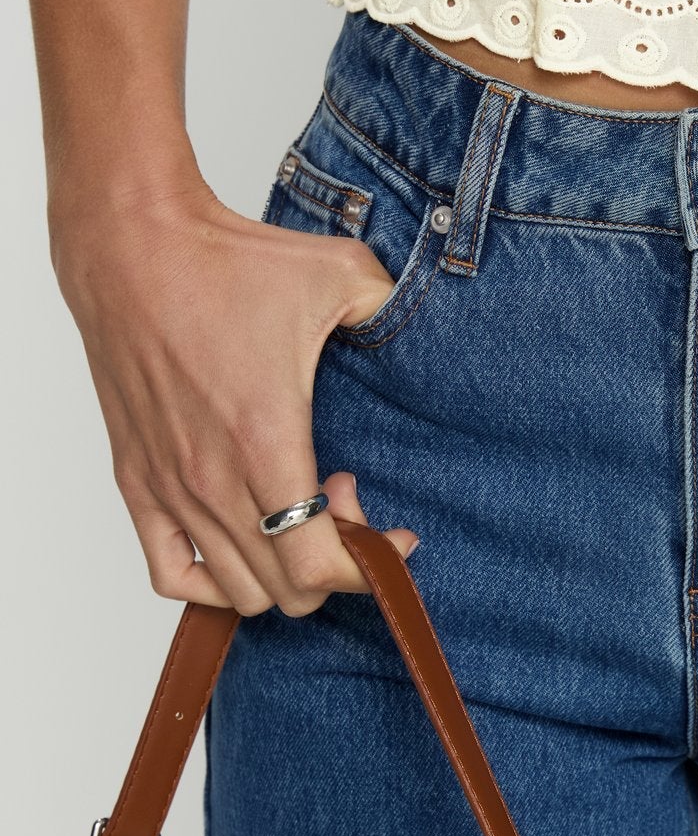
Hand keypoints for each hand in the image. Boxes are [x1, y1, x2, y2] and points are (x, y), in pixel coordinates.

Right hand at [52, 181, 418, 613]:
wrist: (133, 242)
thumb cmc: (228, 262)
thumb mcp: (339, 273)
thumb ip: (393, 309)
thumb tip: (427, 330)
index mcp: (265, 442)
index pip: (317, 566)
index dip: (369, 566)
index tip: (395, 533)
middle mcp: (212, 479)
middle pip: (288, 591)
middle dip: (333, 562)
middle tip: (342, 503)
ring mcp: (170, 487)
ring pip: (239, 593)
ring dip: (281, 566)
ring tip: (293, 507)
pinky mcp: (136, 482)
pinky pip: (172, 576)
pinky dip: (213, 580)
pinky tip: (242, 538)